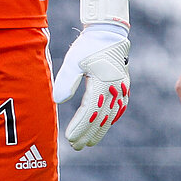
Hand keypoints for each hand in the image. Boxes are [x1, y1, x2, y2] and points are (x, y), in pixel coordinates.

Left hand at [52, 0, 129, 149]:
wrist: (109, 34)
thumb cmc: (89, 46)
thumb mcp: (74, 61)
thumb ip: (66, 81)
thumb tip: (57, 101)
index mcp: (103, 85)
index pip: (90, 113)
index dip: (80, 127)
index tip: (69, 138)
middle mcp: (115, 90)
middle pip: (101, 119)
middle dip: (88, 134)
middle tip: (75, 146)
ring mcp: (122, 90)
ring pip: (110, 117)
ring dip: (99, 131)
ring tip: (87, 142)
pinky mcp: (123, 87)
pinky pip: (118, 109)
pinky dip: (109, 120)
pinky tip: (103, 126)